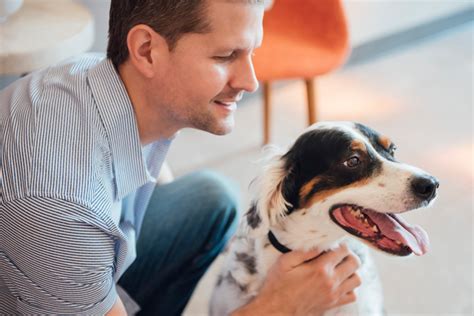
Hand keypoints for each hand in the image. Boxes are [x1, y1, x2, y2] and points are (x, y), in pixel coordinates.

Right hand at [234, 244, 360, 315]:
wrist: (276, 309)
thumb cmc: (278, 285)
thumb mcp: (285, 262)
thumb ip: (304, 251)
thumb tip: (320, 243)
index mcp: (319, 269)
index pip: (343, 250)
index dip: (340, 243)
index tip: (333, 244)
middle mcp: (331, 282)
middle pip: (354, 263)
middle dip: (349, 254)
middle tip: (339, 253)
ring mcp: (334, 295)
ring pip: (357, 279)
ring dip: (351, 271)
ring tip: (340, 267)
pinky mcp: (333, 304)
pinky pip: (352, 295)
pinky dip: (350, 288)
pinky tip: (339, 283)